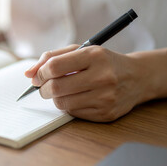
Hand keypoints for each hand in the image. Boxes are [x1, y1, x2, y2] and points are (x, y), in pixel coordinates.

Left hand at [25, 45, 148, 121]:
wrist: (138, 77)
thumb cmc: (103, 62)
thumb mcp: (81, 50)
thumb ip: (52, 57)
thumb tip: (28, 74)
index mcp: (94, 55)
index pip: (54, 66)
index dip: (40, 73)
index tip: (38, 76)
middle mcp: (102, 76)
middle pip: (56, 88)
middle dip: (43, 89)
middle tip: (44, 86)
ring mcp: (106, 97)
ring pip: (62, 103)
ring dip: (55, 98)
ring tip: (62, 91)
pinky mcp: (106, 114)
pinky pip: (74, 113)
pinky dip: (69, 106)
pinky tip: (78, 97)